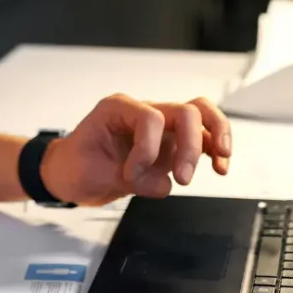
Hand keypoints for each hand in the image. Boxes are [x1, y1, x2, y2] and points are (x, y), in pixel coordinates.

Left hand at [39, 95, 232, 206]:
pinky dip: (215, 148)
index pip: (150, 118)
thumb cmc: (75, 165)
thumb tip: (164, 184)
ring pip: (200, 113)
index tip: (131, 175)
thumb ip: (130, 178)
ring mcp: (159, 126)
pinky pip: (201, 136)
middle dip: (189, 146)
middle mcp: (142, 111)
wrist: (70, 174)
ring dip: (215, 136)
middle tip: (183, 179)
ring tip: (222, 160)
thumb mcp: (91, 172)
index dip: (147, 149)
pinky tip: (220, 166)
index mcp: (118, 109)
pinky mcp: (169, 144)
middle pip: (183, 112)